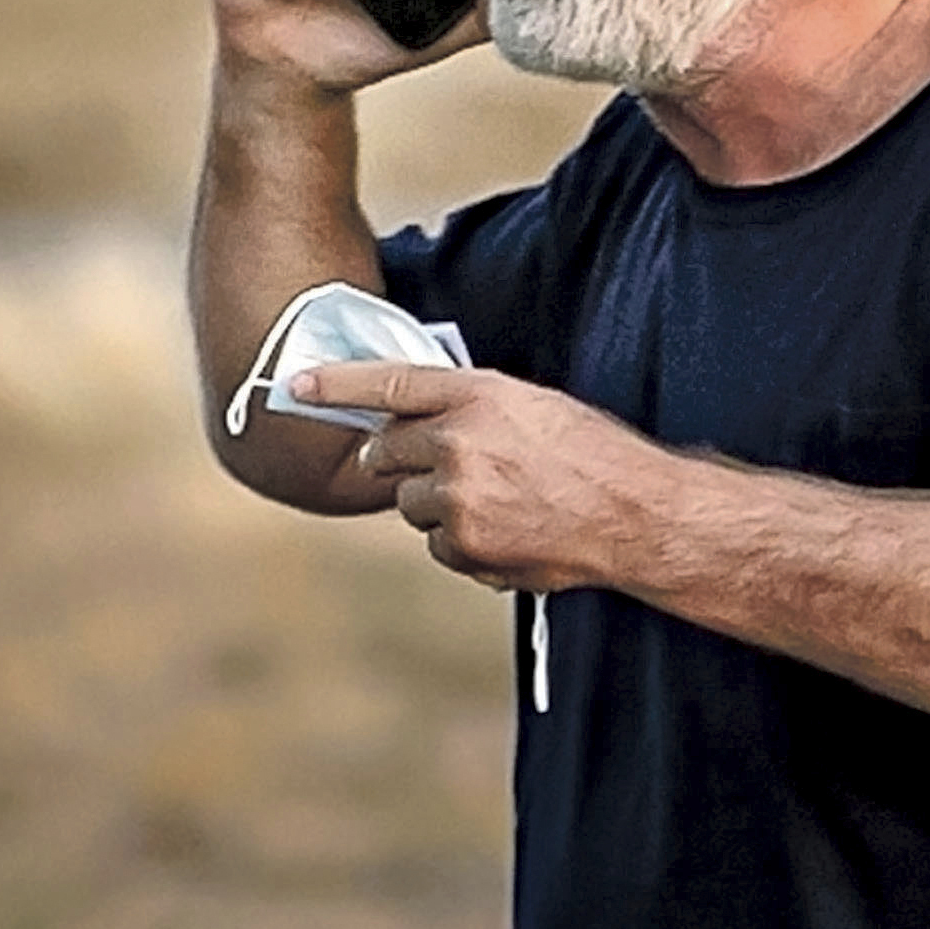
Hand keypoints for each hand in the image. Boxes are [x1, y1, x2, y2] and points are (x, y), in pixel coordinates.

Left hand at [295, 362, 659, 591]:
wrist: (635, 514)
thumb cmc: (595, 456)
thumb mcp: (535, 407)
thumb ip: (473, 409)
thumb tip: (422, 423)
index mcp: (480, 396)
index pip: (390, 383)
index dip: (336, 383)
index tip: (294, 384)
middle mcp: (459, 442)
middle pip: (386, 450)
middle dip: (396, 459)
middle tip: (434, 465)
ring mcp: (457, 498)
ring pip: (410, 503)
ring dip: (438, 505)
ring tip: (500, 504)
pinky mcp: (463, 545)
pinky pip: (437, 545)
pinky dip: (462, 543)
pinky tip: (508, 532)